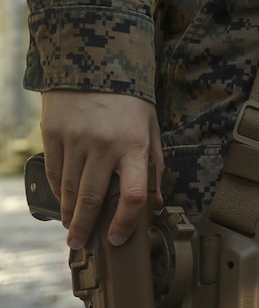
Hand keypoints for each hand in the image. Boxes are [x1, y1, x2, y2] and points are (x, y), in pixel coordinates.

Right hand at [39, 90, 162, 248]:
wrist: (94, 63)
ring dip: (69, 213)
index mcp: (134, 147)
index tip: (116, 239)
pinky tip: (63, 201)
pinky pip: (55, 170)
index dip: (125, 223)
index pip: (133, 195)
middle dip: (86, 227)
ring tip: (70, 228)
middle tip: (80, 244)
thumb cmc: (129, 102)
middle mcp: (104, 146)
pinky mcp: (53, 133)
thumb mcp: (150, 130)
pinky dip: (58, 190)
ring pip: (70, 188)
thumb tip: (156, 202)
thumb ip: (154, 167)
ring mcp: (75, 139)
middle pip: (94, 198)